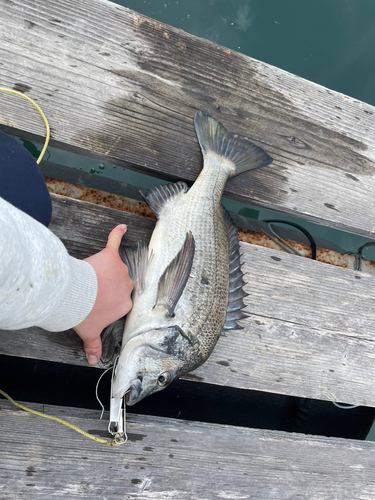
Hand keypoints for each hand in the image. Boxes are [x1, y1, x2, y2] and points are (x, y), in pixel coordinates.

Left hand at [73, 224, 132, 364]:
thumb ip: (94, 346)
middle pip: (121, 285)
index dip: (108, 302)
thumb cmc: (84, 313)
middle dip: (109, 288)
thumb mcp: (90, 332)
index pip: (121, 301)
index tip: (98, 304)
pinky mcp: (110, 256)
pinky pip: (115, 242)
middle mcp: (127, 286)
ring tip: (89, 277)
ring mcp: (119, 271)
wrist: (74, 296)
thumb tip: (94, 361)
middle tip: (93, 292)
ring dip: (105, 271)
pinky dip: (117, 233)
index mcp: (125, 304)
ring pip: (115, 268)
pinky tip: (121, 226)